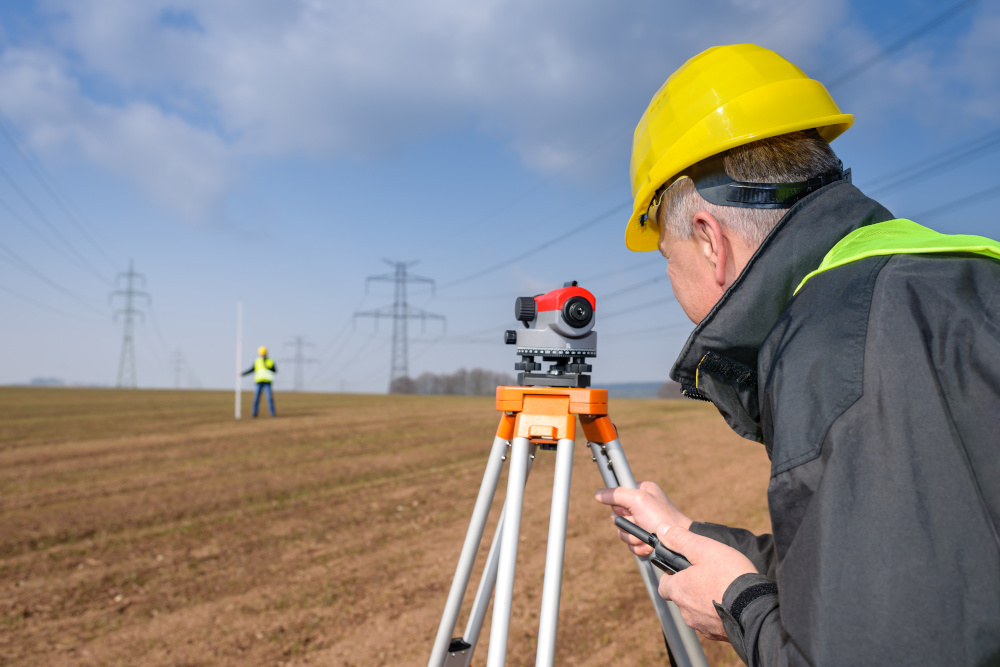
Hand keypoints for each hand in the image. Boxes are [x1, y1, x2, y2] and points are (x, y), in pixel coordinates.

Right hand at [593, 481, 691, 556]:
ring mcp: (642, 523)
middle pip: (616, 515)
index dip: (620, 505)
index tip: (627, 510)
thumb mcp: (638, 499)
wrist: (677, 544)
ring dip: (633, 537)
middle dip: (627, 524)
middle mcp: (641, 505)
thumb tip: (598, 494)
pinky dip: (637, 547)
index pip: (617, 494)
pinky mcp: (644, 538)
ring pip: (622, 532)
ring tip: (646, 536)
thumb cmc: (662, 518)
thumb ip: (616, 494)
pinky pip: (629, 544)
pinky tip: (648, 545)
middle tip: (640, 522)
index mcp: (641, 491)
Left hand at [656, 523, 756, 640]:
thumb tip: (662, 530)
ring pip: (698, 612)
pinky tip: (732, 603)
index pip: (664, 585)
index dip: (672, 575)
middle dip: (691, 588)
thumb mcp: (703, 548)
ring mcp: (703, 626)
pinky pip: (714, 622)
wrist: (756, 608)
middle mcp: (686, 612)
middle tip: (709, 576)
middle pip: (682, 598)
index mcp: (678, 591)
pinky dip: (719, 614)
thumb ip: (680, 539)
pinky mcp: (719, 635)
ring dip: (705, 602)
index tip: (685, 569)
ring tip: (724, 588)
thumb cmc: (729, 576)